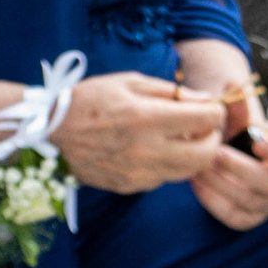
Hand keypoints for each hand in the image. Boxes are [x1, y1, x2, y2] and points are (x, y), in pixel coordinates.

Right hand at [53, 71, 231, 194]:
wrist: (52, 128)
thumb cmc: (93, 98)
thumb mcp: (132, 81)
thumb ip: (172, 92)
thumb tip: (206, 101)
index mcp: (147, 118)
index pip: (207, 119)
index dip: (216, 111)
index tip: (209, 107)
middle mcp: (145, 150)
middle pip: (205, 155)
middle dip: (213, 139)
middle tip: (204, 128)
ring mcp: (137, 173)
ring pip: (187, 172)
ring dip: (193, 155)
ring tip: (182, 138)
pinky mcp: (128, 186)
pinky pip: (163, 180)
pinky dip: (169, 166)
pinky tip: (157, 150)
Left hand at [193, 106, 267, 230]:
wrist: (235, 157)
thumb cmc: (244, 137)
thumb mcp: (243, 121)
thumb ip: (238, 105)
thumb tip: (231, 84)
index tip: (258, 142)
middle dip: (241, 169)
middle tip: (215, 154)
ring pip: (251, 201)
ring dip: (222, 185)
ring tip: (200, 168)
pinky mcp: (253, 218)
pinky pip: (236, 218)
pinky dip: (215, 203)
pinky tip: (198, 186)